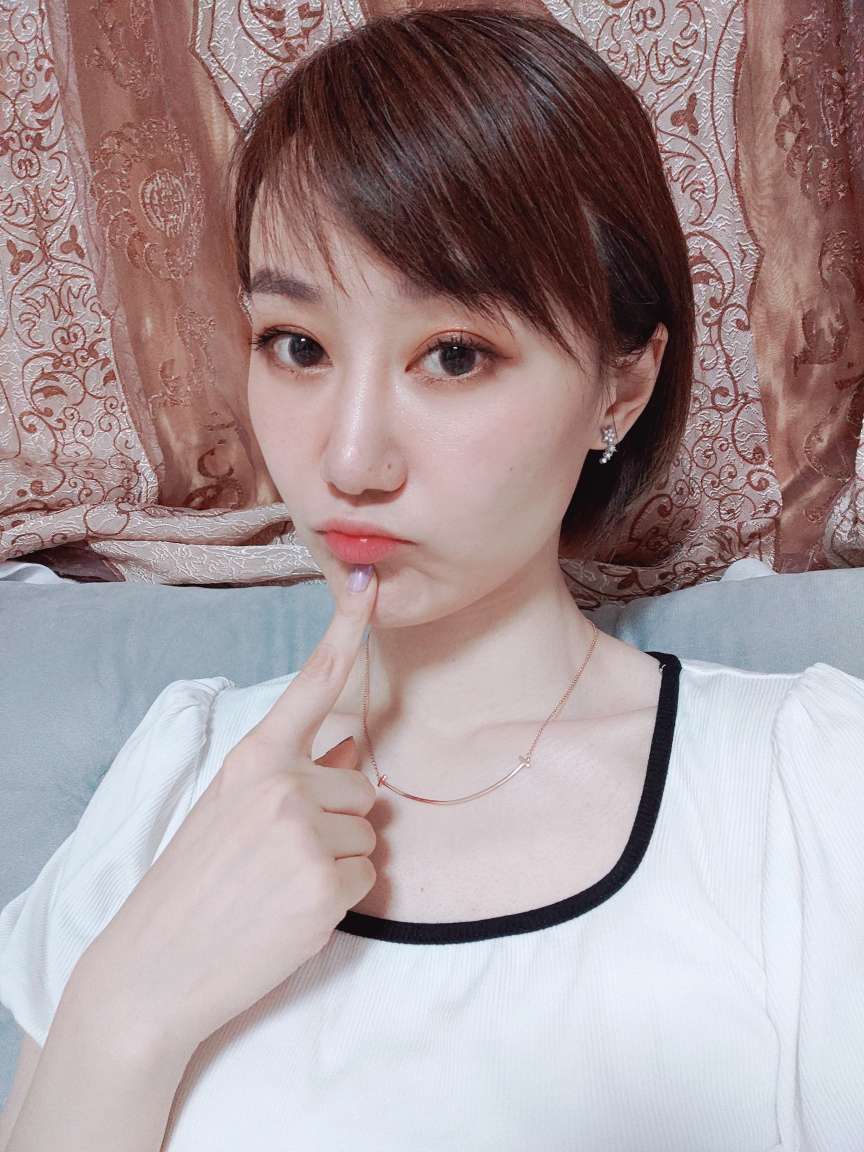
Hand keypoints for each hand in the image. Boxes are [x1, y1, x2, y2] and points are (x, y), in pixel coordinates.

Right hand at [88, 564, 379, 1050]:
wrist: (153, 968)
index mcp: (254, 757)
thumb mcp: (229, 807)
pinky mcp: (327, 887)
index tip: (367, 586)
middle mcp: (284, 785)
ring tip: (280, 883)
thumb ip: (292, 771)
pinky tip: (293, 911)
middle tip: (282, 853)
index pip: (313, 684)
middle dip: (338, 816)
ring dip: (339, 858)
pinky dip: (342, 898)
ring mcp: (307, 835)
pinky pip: (369, 878)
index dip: (347, 632)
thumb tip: (352, 745)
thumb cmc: (191, 882)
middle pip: (363, 783)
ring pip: (368, 833)